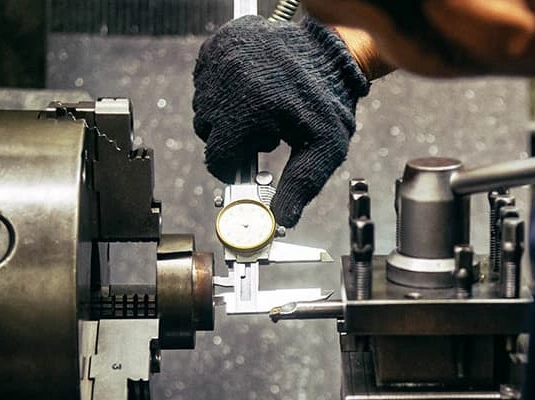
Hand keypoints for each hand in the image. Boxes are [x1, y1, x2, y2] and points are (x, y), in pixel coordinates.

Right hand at [193, 16, 369, 227]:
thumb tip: (281, 221)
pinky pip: (205, 79)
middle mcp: (228, 80)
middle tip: (267, 131)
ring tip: (262, 108)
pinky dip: (222, 89)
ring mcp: (220, 57)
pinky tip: (252, 87)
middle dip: (233, 139)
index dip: (235, 166)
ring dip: (227, 115)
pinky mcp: (217, 44)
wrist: (330, 54)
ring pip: (204, 107)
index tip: (252, 162)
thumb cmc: (329, 101)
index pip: (217, 157)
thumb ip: (300, 186)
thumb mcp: (325, 149)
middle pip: (207, 133)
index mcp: (250, 109)